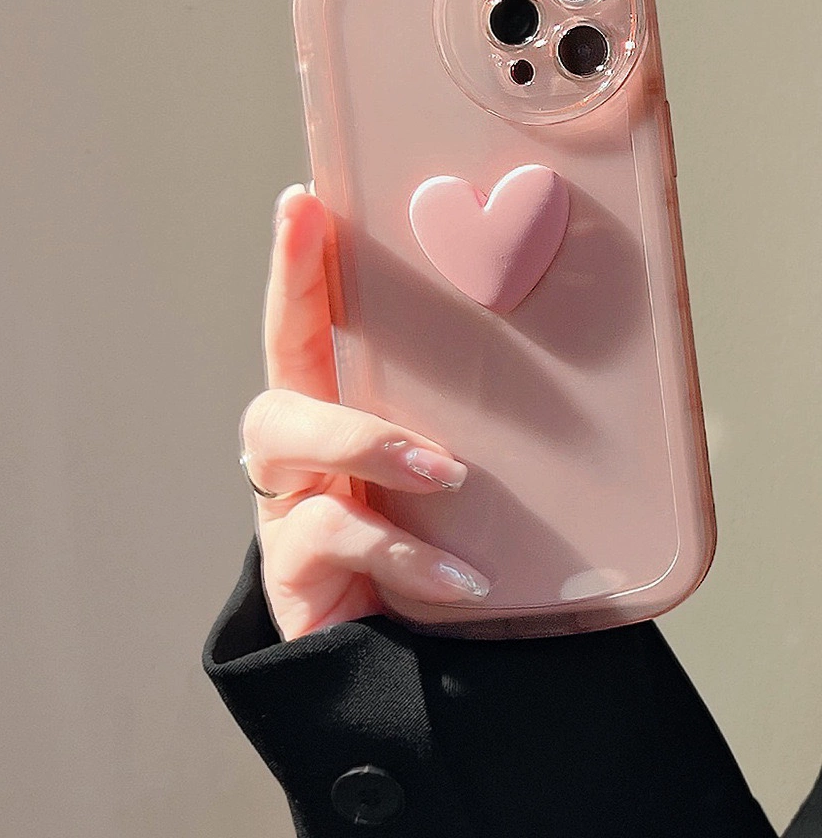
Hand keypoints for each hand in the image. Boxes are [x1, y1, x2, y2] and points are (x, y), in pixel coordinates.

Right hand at [239, 183, 492, 640]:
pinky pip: (330, 539)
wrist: (420, 667)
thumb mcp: (464, 475)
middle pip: (278, 370)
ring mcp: (288, 512)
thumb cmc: (447, 550)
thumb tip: (588, 350)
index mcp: (338, 418)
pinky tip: (462, 576)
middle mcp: (301, 457)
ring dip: (366, 441)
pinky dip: (403, 551)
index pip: (306, 329)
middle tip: (319, 244)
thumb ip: (486, 422)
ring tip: (443, 470)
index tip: (304, 200)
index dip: (298, 268)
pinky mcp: (294, 572)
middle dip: (293, 304)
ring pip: (286, 441)